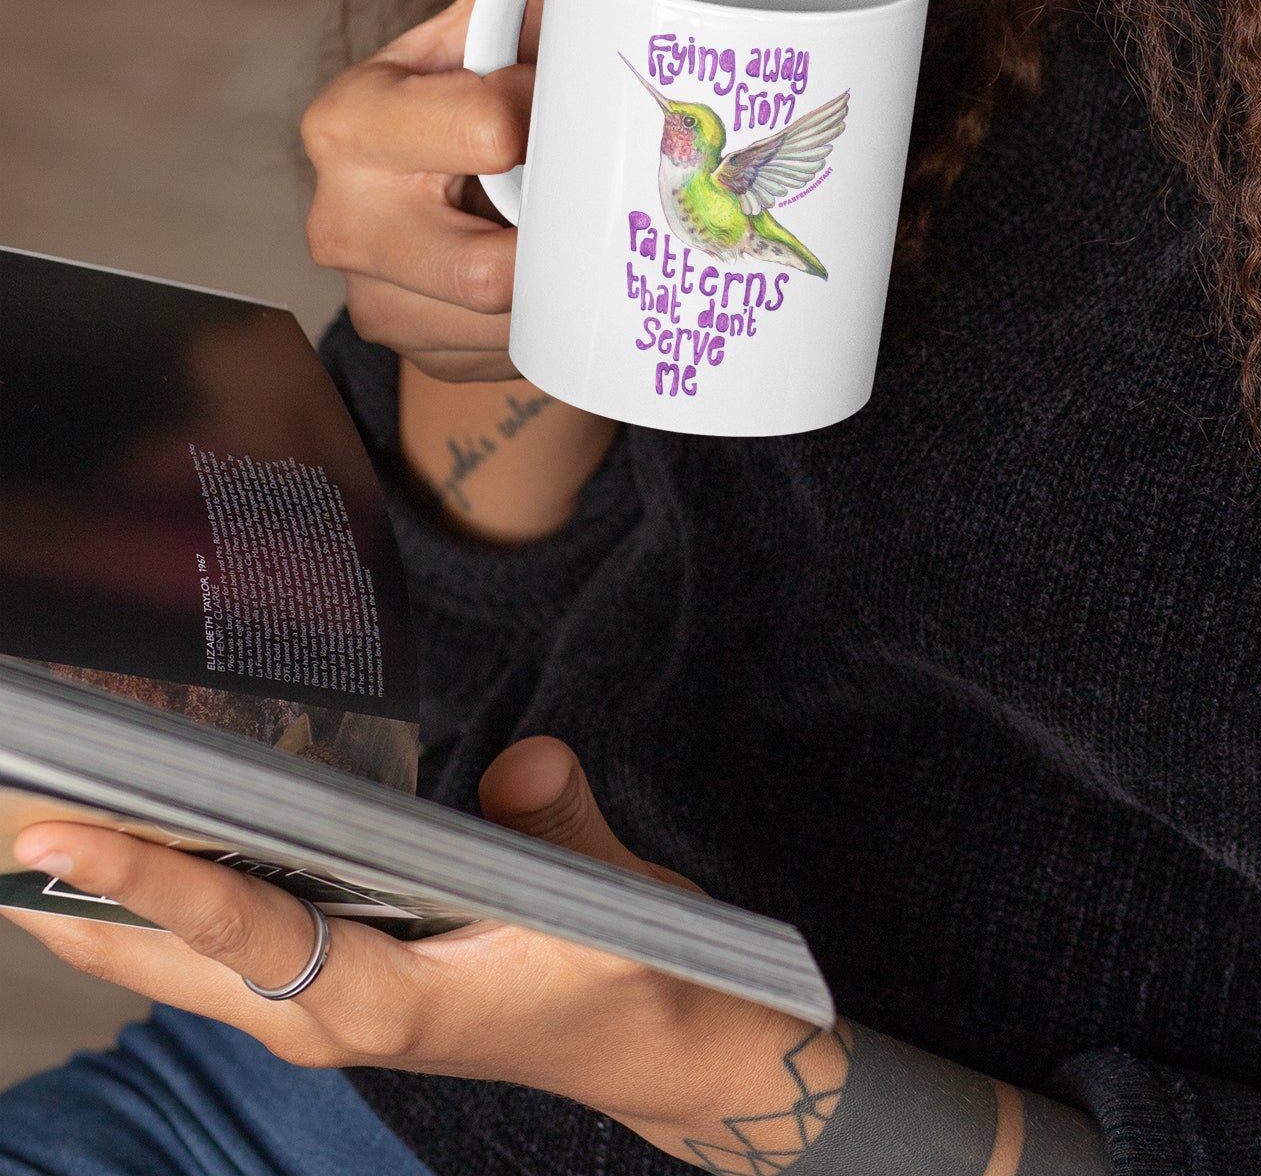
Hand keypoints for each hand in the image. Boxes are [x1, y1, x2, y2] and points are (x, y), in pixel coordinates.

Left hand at [2, 740, 815, 1164]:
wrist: (647, 1045)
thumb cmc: (624, 974)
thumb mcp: (608, 900)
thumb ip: (556, 823)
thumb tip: (524, 765)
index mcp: (381, 1001)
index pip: (238, 927)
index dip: (142, 875)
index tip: (50, 830)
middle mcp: (323, 1013)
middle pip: (160, 951)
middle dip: (69, 886)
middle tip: (2, 798)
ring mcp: (314, 1006)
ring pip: (167, 955)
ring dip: (89, 894)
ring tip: (22, 813)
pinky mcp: (322, 987)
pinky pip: (206, 942)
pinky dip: (148, 893)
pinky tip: (119, 841)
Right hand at [303, 0, 593, 384]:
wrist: (450, 193)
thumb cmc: (476, 84)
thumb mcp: (491, 18)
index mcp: (352, 117)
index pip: (484, 127)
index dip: (548, 116)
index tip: (561, 99)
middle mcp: (341, 215)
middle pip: (487, 259)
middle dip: (555, 223)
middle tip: (582, 182)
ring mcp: (372, 296)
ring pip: (510, 315)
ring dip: (559, 279)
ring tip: (570, 227)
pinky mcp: (412, 351)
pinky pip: (510, 352)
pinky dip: (549, 319)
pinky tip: (554, 276)